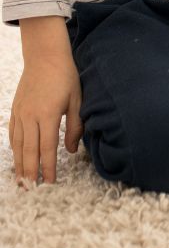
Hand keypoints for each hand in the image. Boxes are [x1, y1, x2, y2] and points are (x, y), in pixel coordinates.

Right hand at [9, 53, 82, 185]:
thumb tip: (72, 150)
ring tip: (22, 182)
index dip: (48, 167)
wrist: (45, 56)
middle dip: (31, 172)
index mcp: (48, 115)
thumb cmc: (66, 76)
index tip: (50, 183)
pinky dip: (14, 149)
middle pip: (29, 151)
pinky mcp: (15, 110)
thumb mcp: (77, 99)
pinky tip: (16, 159)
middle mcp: (31, 117)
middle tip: (32, 190)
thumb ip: (75, 126)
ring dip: (19, 165)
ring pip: (18, 146)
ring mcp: (20, 114)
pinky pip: (12, 134)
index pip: (48, 148)